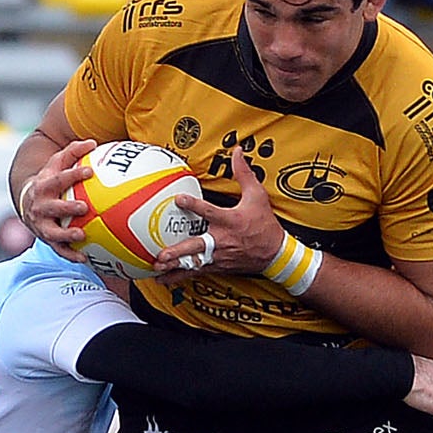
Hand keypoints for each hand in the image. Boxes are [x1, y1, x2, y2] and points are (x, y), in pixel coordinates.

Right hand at [17, 137, 97, 257]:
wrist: (27, 201)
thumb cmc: (49, 180)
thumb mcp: (56, 164)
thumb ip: (73, 152)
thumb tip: (93, 142)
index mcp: (43, 185)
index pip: (58, 178)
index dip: (73, 174)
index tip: (90, 171)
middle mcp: (40, 206)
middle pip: (52, 207)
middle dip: (66, 207)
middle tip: (83, 206)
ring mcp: (41, 224)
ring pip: (52, 232)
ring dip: (66, 235)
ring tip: (81, 235)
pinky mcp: (46, 239)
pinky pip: (58, 250)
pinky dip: (70, 255)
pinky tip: (85, 258)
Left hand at [155, 147, 287, 277]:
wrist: (275, 254)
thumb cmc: (265, 225)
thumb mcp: (258, 196)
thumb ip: (244, 173)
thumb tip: (237, 152)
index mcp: (229, 221)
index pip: (208, 211)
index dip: (193, 204)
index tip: (178, 199)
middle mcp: (221, 240)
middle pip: (196, 246)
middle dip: (179, 251)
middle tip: (162, 253)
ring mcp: (218, 256)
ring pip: (193, 263)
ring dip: (175, 267)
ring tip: (157, 269)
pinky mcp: (217, 266)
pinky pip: (196, 272)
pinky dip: (179, 277)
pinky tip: (163, 280)